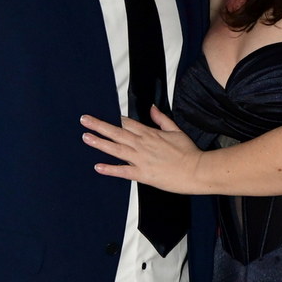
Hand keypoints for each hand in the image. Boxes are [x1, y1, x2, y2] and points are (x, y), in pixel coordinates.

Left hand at [81, 106, 204, 194]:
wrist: (196, 170)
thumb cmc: (188, 152)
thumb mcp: (176, 130)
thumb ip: (162, 119)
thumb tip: (152, 108)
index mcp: (150, 134)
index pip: (128, 123)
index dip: (115, 119)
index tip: (103, 115)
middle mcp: (142, 144)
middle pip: (116, 132)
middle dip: (99, 125)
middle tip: (85, 120)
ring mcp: (141, 159)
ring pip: (116, 149)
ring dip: (99, 143)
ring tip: (86, 138)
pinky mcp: (143, 174)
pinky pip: (123, 171)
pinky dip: (110, 169)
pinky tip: (98, 166)